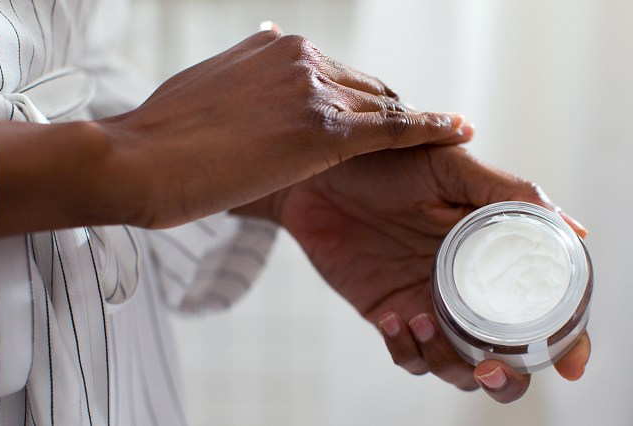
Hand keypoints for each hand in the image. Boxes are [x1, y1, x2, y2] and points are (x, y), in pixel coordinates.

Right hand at [97, 30, 471, 229]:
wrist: (138, 160)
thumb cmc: (161, 135)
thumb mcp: (206, 82)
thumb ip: (247, 63)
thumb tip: (272, 36)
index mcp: (276, 48)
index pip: (339, 75)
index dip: (363, 100)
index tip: (382, 114)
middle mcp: (301, 58)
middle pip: (368, 88)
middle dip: (392, 113)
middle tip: (423, 133)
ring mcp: (314, 91)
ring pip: (384, 106)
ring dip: (416, 123)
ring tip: (452, 134)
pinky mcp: (323, 130)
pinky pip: (394, 128)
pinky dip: (431, 127)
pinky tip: (459, 130)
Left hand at [269, 145, 589, 402]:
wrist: (317, 175)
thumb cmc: (383, 163)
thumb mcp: (448, 168)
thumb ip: (505, 193)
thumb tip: (573, 228)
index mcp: (491, 253)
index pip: (541, 306)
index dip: (563, 340)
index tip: (569, 363)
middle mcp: (465, 284)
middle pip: (505, 353)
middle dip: (508, 375)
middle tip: (491, 367)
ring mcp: (427, 301)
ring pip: (457, 364)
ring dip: (450, 362)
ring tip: (422, 319)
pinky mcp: (388, 312)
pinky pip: (408, 354)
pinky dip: (406, 348)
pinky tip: (391, 315)